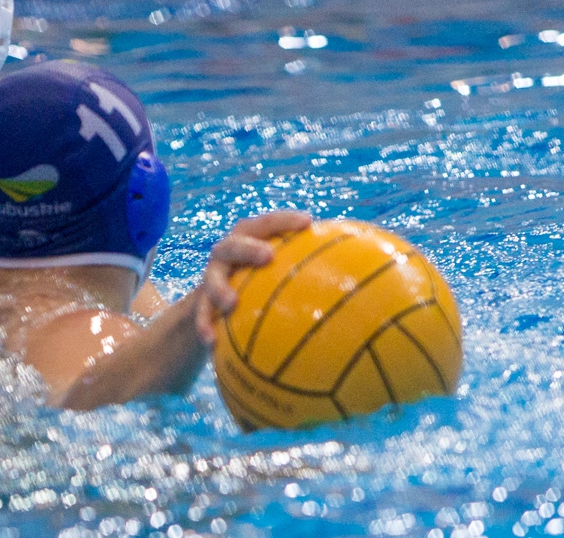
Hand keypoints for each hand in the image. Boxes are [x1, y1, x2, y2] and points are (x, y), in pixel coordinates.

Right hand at [194, 210, 312, 344]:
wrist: (211, 309)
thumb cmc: (258, 290)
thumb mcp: (280, 281)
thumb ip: (312, 277)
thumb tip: (364, 286)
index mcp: (250, 242)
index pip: (266, 224)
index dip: (283, 220)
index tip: (308, 222)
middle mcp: (228, 256)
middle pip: (233, 244)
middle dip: (249, 247)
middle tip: (268, 256)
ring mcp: (212, 279)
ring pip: (211, 279)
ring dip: (220, 288)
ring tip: (231, 304)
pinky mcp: (200, 305)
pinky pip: (200, 316)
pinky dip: (205, 327)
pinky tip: (212, 343)